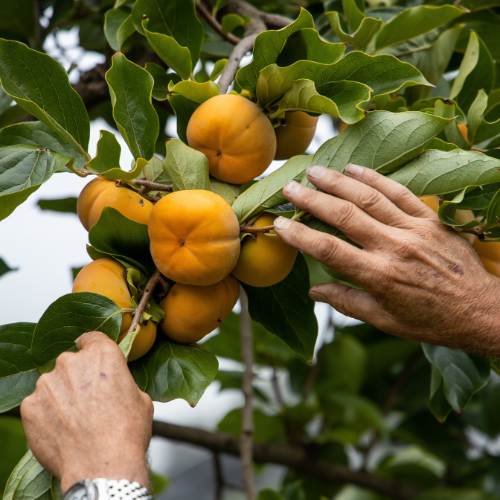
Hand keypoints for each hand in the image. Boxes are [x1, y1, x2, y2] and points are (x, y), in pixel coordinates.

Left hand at [21, 332, 152, 491]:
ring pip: (52, 384)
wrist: (103, 465)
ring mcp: (47, 384)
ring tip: (75, 421)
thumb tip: (117, 386)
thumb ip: (122, 382)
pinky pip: (37, 405)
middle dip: (77, 377)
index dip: (92, 347)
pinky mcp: (30, 406)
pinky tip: (61, 431)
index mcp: (102, 354)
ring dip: (61, 396)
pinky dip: (46, 415)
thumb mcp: (140, 398)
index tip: (91, 357)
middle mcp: (71, 362)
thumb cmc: (126, 432)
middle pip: (70, 363)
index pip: (91, 337)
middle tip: (88, 401)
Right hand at [274, 163, 499, 355]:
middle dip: (312, 199)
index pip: (328, 251)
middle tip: (290, 187)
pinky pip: (399, 192)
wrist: (482, 311)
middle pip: (344, 216)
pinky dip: (375, 179)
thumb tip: (314, 290)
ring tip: (314, 170)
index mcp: (379, 277)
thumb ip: (346, 302)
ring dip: (338, 182)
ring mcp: (414, 230)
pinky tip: (354, 169)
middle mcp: (394, 248)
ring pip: (368, 198)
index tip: (280, 223)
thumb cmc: (431, 321)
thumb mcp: (384, 320)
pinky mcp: (430, 220)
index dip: (300, 235)